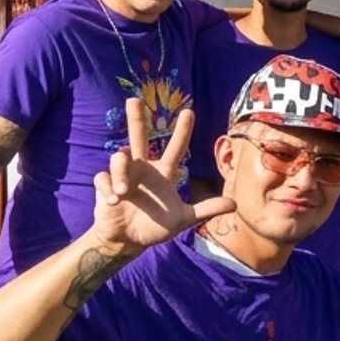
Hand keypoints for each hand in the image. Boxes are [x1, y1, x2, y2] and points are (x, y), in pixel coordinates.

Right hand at [89, 100, 234, 253]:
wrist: (129, 241)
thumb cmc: (156, 227)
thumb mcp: (183, 218)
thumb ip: (206, 210)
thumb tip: (235, 205)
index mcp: (163, 172)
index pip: (175, 148)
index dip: (182, 131)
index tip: (189, 111)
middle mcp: (143, 168)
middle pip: (139, 137)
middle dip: (136, 118)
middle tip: (134, 100)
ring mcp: (124, 175)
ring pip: (119, 158)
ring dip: (121, 171)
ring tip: (123, 192)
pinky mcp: (106, 185)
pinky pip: (103, 178)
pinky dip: (108, 188)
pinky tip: (113, 201)